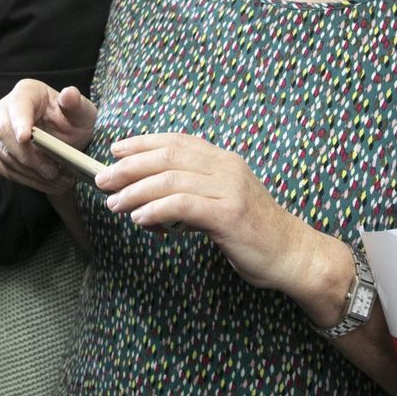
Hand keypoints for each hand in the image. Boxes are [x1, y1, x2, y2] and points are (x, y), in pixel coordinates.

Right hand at [0, 80, 97, 194]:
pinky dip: (26, 179)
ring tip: (57, 180)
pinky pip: (5, 169)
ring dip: (30, 172)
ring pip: (4, 155)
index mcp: (26, 92)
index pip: (17, 106)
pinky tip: (45, 183)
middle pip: (5, 133)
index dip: (19, 122)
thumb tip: (70, 94)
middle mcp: (5, 109)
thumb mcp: (81, 111)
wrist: (65, 136)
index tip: (25, 138)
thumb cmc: (71, 119)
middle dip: (28, 156)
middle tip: (52, 171)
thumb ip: (77, 103)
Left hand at [97, 133, 325, 292]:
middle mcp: (226, 168)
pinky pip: (183, 206)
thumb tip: (148, 198)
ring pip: (171, 180)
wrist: (292, 253)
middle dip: (130, 166)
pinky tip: (140, 218)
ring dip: (136, 191)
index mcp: (223, 160)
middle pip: (168, 156)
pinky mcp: (228, 214)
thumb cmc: (254, 231)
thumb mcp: (222, 202)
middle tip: (104, 179)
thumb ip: (191, 194)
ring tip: (114, 203)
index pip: (177, 141)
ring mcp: (229, 189)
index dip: (143, 143)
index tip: (117, 150)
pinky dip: (156, 209)